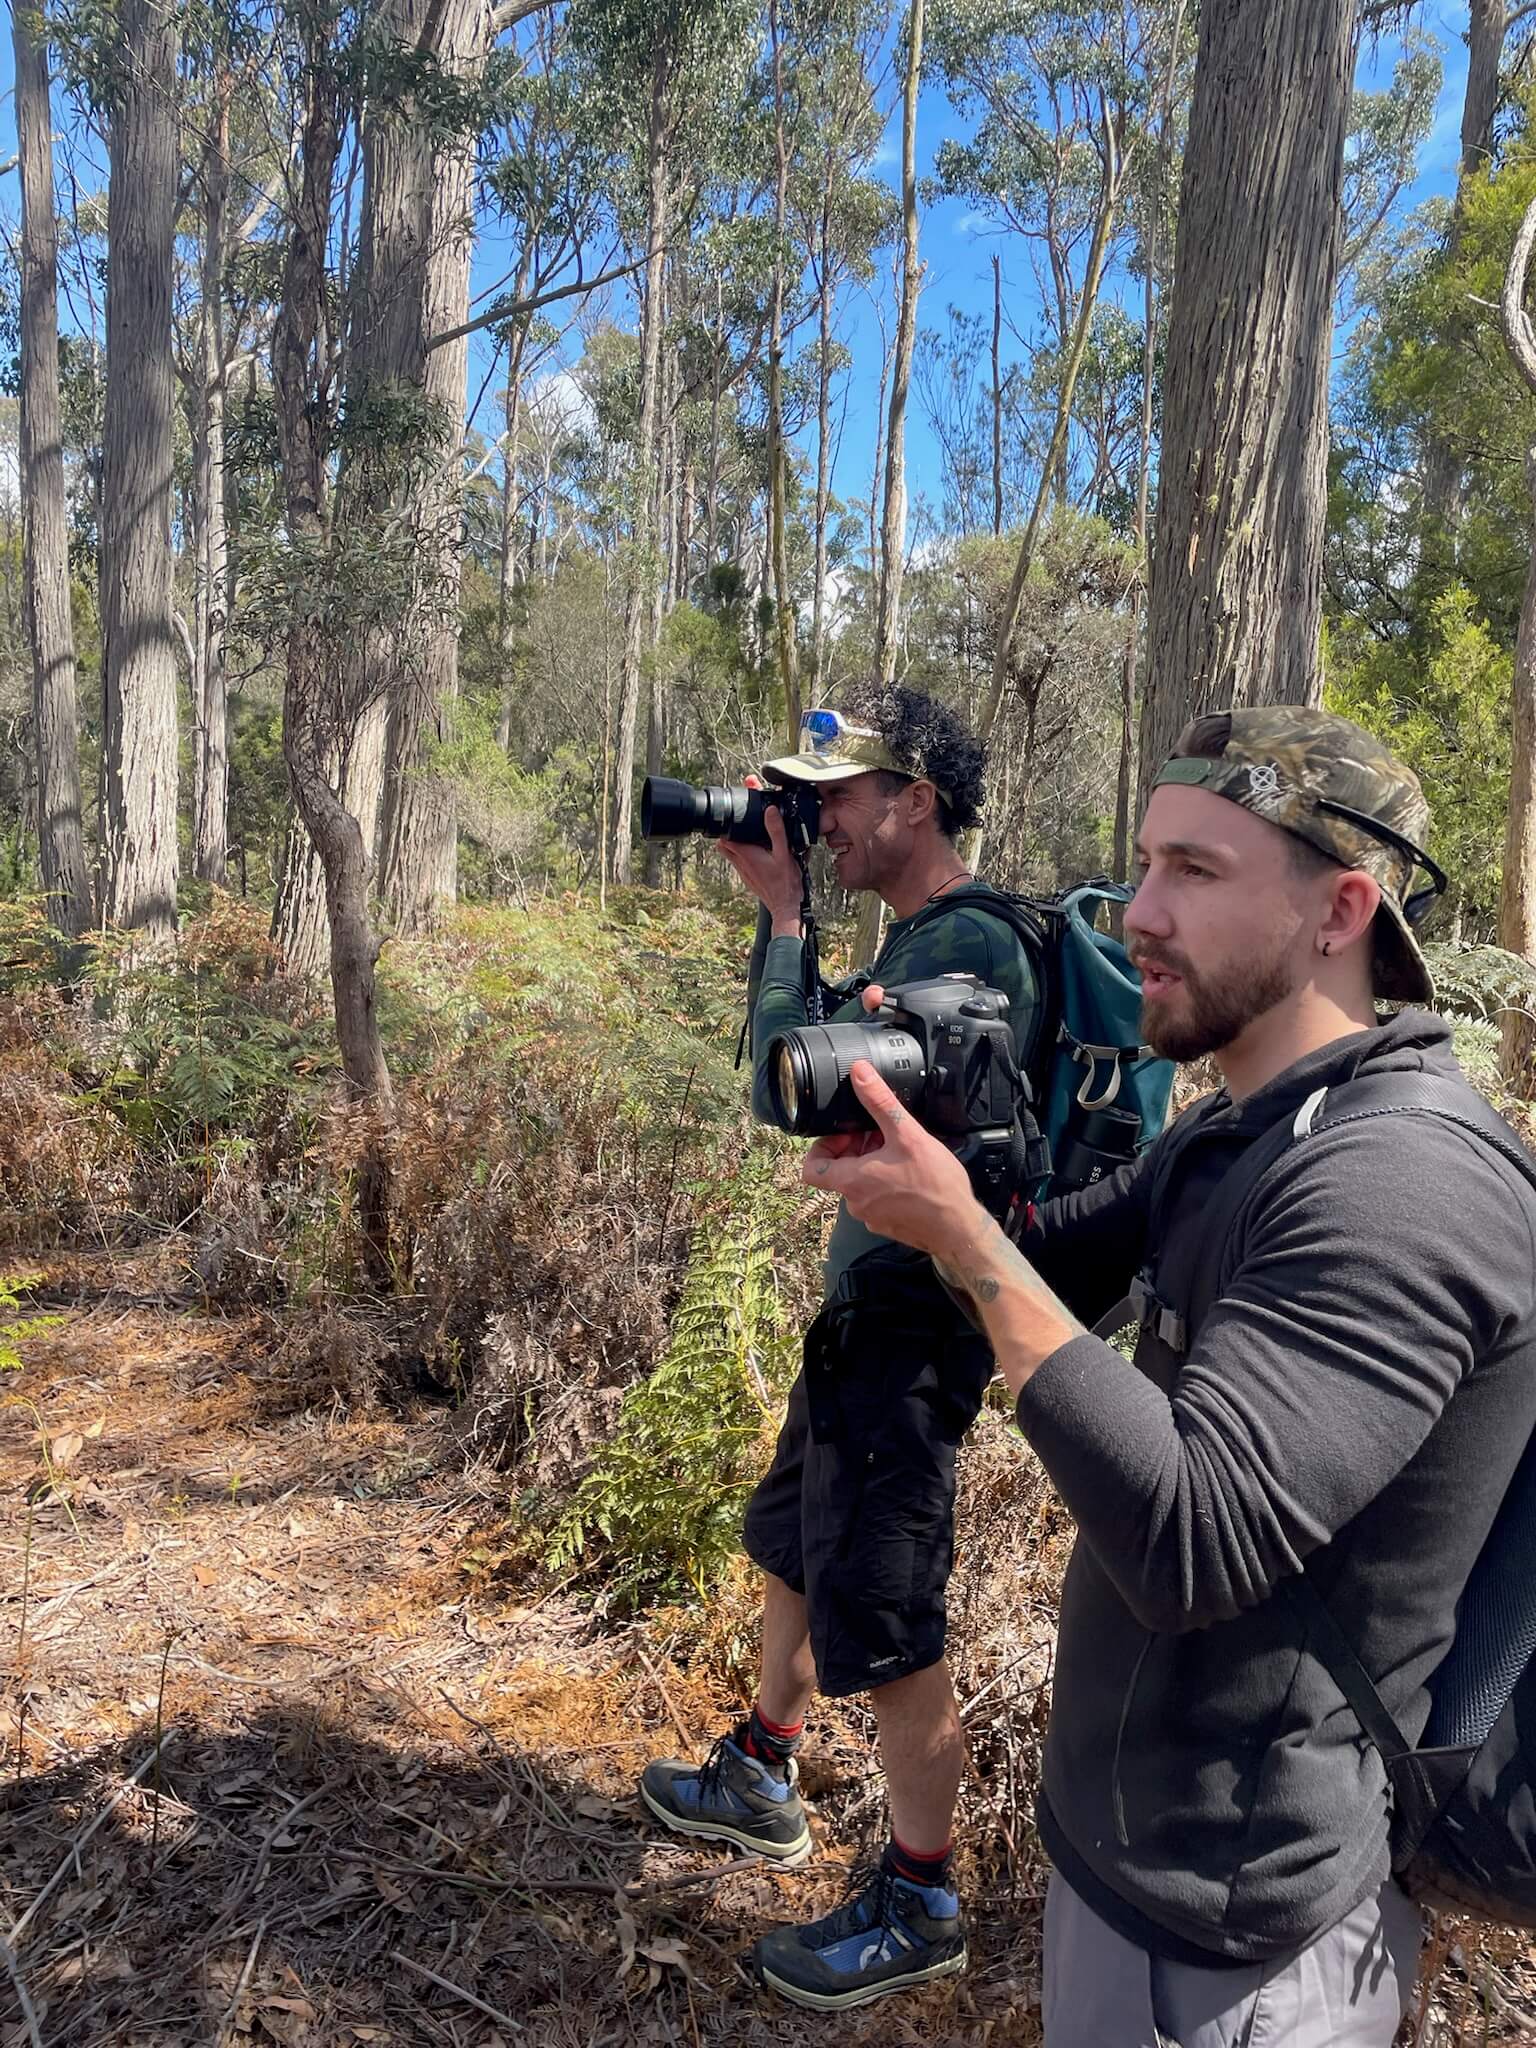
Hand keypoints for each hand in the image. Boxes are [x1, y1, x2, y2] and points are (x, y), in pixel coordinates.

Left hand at [717, 774, 803, 930]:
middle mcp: (740, 862)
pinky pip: (740, 861)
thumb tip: (770, 811)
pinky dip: (745, 852)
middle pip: (724, 843)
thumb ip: (776, 831)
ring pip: (731, 852)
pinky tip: (760, 850)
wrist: (785, 907)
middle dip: (730, 831)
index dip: (727, 824)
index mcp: (746, 854)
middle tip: (741, 823)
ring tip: (751, 834)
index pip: (724, 836)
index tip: (734, 814)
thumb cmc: (785, 885)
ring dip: (738, 842)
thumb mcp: (784, 853)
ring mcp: (743, 871)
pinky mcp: (749, 876)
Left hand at [802, 1060, 981, 1259]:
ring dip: (872, 1164)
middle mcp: (855, 1203)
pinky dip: (886, 1183)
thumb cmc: (935, 1185)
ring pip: (860, 1184)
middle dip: (856, 1149)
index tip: (845, 1135)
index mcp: (851, 1182)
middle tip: (879, 1135)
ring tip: (898, 1151)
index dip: (822, 1147)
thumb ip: (880, 1102)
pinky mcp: (888, 1224)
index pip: (811, 1168)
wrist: (959, 1228)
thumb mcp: (907, 1135)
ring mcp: (871, 1217)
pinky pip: (877, 1198)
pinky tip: (910, 1173)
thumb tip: (860, 1074)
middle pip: (839, 1172)